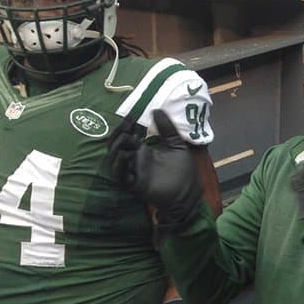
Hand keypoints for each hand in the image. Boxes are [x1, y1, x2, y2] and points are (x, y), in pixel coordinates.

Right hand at [107, 109, 201, 228]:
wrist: (189, 194)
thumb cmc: (183, 171)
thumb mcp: (177, 145)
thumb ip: (168, 129)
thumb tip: (156, 109)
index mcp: (144, 151)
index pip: (127, 136)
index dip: (126, 126)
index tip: (131, 116)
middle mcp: (136, 160)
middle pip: (116, 145)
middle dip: (119, 133)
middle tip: (128, 125)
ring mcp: (134, 172)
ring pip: (114, 159)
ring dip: (117, 147)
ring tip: (127, 137)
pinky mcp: (135, 185)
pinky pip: (120, 176)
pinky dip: (119, 165)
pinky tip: (124, 155)